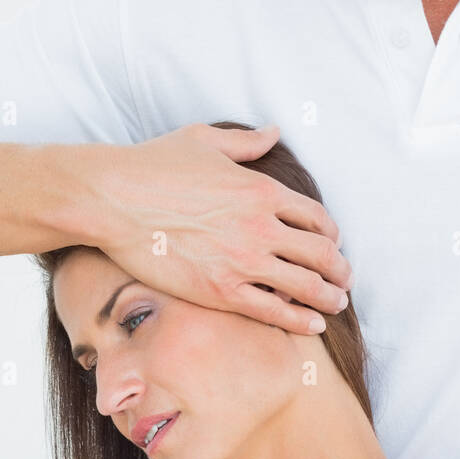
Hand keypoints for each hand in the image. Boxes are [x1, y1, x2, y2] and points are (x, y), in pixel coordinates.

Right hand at [81, 122, 352, 334]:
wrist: (114, 199)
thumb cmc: (152, 166)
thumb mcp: (204, 141)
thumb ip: (246, 143)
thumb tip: (274, 133)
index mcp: (261, 190)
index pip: (316, 217)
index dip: (331, 234)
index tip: (333, 245)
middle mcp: (261, 226)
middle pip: (320, 253)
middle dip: (339, 269)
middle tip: (345, 280)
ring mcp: (242, 262)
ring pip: (305, 285)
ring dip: (328, 298)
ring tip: (336, 305)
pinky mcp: (220, 291)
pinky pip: (272, 311)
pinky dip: (298, 320)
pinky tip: (311, 326)